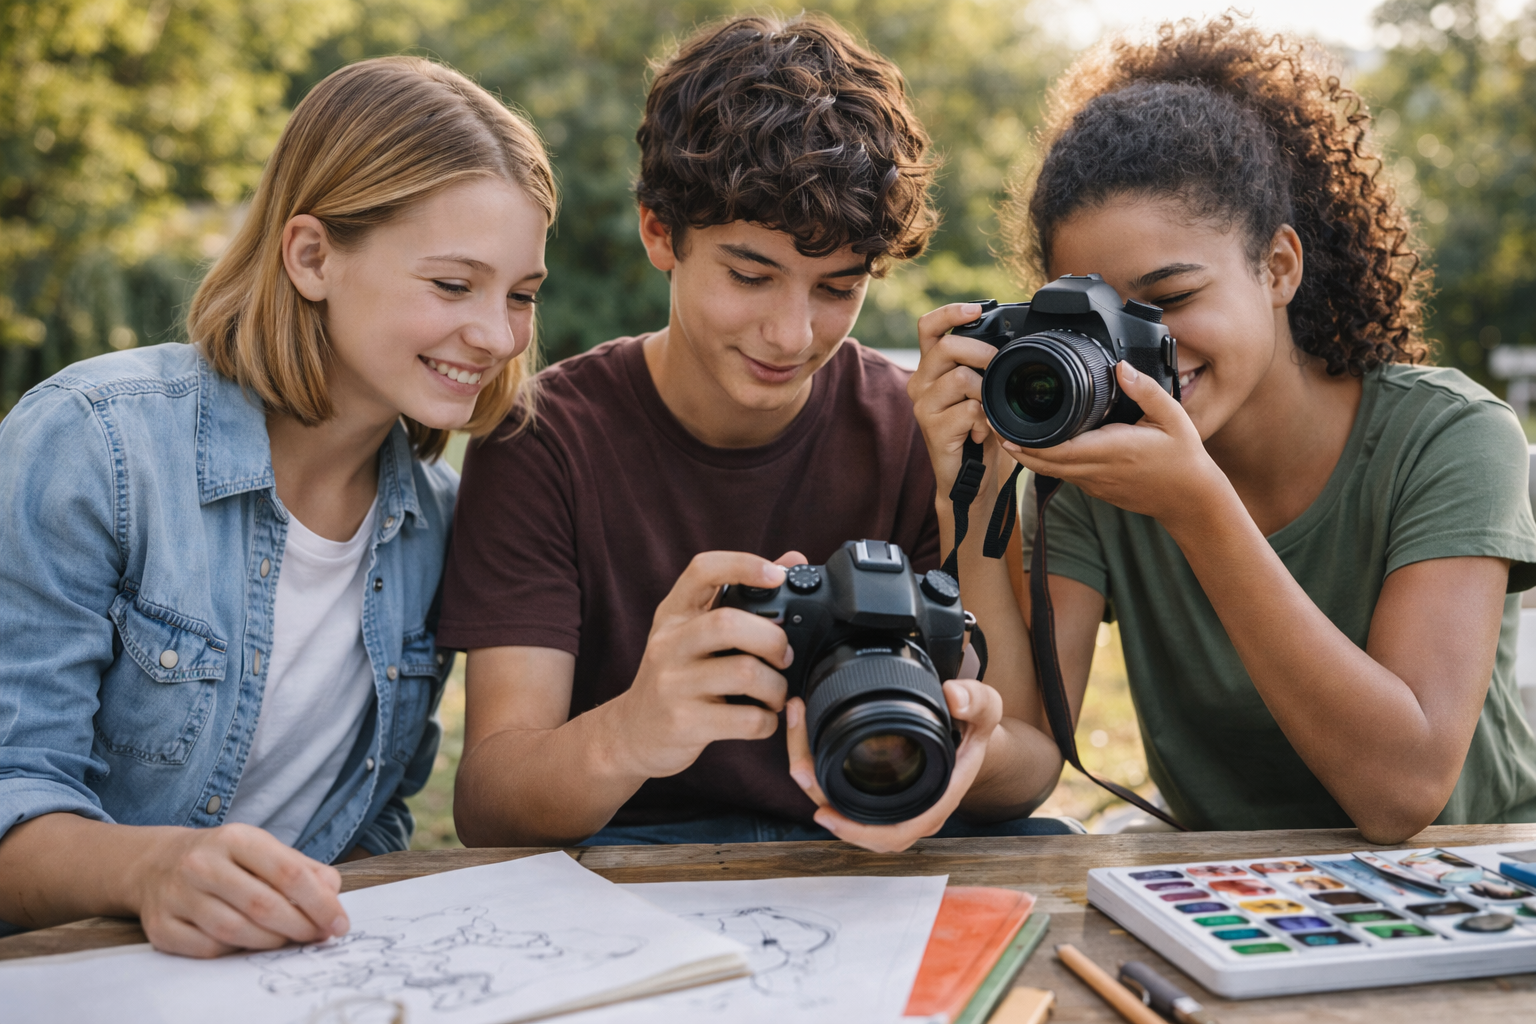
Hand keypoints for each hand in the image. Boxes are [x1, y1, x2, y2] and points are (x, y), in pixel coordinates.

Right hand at [130, 823, 347, 957]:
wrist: (156, 864)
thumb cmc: (224, 859)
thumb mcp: (263, 849)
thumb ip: (303, 869)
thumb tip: (333, 895)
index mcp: (235, 838)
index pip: (288, 872)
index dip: (320, 903)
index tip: (339, 923)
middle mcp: (202, 864)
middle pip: (263, 905)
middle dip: (301, 926)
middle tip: (319, 936)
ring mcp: (177, 896)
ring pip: (236, 931)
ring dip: (272, 942)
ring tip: (289, 939)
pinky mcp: (161, 927)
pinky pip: (209, 949)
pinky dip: (236, 951)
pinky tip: (249, 943)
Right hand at [610, 551, 805, 779]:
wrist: (631, 733)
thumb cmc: (676, 677)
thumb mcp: (693, 633)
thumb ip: (740, 598)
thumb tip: (793, 560)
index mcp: (674, 614)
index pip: (702, 570)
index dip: (743, 565)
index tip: (777, 575)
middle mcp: (668, 644)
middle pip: (729, 624)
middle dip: (772, 639)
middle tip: (783, 656)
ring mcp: (673, 685)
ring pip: (745, 673)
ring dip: (776, 687)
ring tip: (775, 694)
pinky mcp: (684, 724)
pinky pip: (747, 720)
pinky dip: (768, 721)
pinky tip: (762, 719)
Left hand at [784, 678, 1004, 852]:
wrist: (969, 735)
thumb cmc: (974, 729)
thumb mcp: (985, 710)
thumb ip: (976, 700)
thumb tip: (953, 696)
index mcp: (934, 802)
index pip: (894, 832)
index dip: (857, 830)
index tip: (826, 813)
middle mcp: (910, 812)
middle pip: (856, 825)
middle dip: (822, 797)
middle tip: (800, 768)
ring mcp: (891, 805)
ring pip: (844, 811)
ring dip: (816, 784)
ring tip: (797, 749)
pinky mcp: (876, 793)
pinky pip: (843, 796)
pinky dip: (821, 776)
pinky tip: (805, 748)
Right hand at [907, 303, 999, 495]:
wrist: (969, 478)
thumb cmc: (978, 430)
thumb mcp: (979, 390)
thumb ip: (980, 365)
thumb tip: (1008, 340)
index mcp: (930, 367)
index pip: (928, 327)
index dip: (950, 313)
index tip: (976, 308)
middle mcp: (920, 383)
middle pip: (946, 347)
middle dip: (981, 352)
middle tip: (998, 366)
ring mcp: (923, 407)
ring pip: (961, 379)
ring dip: (985, 393)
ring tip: (987, 411)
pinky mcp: (933, 430)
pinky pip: (969, 410)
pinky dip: (984, 420)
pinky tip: (981, 432)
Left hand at [1002, 361, 1224, 521]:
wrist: (1191, 500)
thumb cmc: (1183, 458)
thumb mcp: (1172, 417)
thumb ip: (1146, 390)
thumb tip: (1122, 367)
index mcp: (1111, 450)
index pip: (1057, 449)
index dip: (1026, 441)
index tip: (1004, 426)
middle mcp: (1096, 470)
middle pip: (1042, 463)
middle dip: (1014, 446)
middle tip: (993, 424)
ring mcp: (1094, 483)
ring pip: (1050, 471)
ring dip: (1026, 455)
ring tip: (1006, 432)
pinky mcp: (1096, 489)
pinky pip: (1064, 475)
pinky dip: (1045, 462)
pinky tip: (1038, 446)